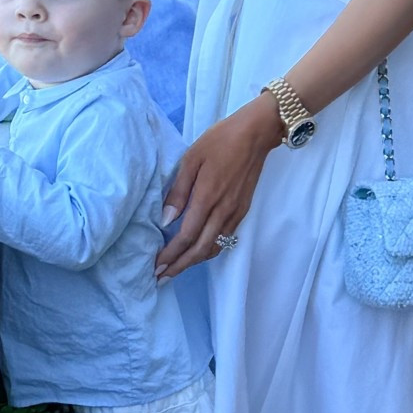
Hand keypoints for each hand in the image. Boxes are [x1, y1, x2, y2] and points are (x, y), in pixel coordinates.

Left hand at [153, 95, 281, 278]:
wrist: (256, 134)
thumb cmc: (220, 141)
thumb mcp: (191, 159)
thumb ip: (178, 191)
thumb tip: (165, 220)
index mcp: (207, 198)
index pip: (186, 237)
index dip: (170, 255)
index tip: (156, 266)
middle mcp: (222, 212)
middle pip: (200, 250)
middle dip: (179, 266)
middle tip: (161, 278)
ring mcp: (235, 213)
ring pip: (214, 248)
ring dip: (194, 262)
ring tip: (176, 270)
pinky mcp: (242, 211)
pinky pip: (224, 239)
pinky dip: (209, 251)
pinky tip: (197, 252)